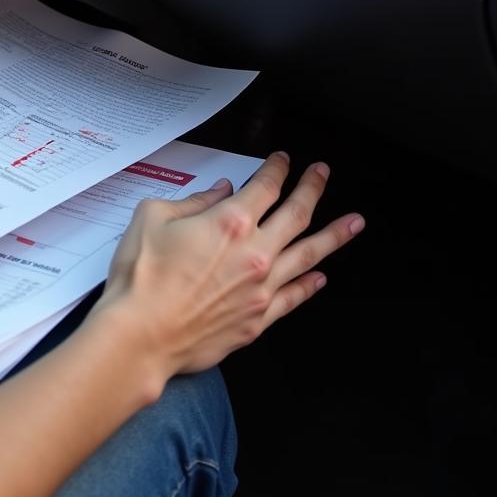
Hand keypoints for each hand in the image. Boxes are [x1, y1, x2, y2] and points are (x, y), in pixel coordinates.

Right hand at [93, 152, 363, 386]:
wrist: (142, 335)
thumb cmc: (141, 278)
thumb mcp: (152, 219)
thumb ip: (192, 202)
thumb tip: (217, 193)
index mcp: (229, 222)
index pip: (264, 187)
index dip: (277, 169)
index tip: (283, 161)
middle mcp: (254, 253)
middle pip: (296, 214)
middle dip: (312, 189)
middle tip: (323, 173)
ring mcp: (261, 288)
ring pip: (308, 255)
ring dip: (334, 235)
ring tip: (355, 223)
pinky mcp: (258, 319)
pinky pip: (294, 297)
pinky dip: (310, 285)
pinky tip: (321, 277)